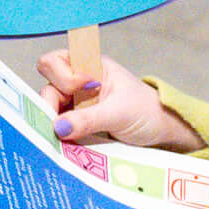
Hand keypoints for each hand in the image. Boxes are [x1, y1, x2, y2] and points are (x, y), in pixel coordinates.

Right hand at [41, 52, 201, 152]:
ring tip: (61, 140)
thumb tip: (58, 127)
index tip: (81, 88)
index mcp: (89, 67)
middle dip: (51, 105)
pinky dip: (59, 138)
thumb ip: (89, 119)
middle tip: (59, 125)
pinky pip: (60, 129)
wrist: (161, 133)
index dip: (61, 75)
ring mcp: (76, 106)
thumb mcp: (119, 113)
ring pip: (50, 112)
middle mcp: (78, 85)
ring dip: (53, 125)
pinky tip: (63, 147)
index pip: (55, 61)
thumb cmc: (147, 112)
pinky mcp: (77, 126)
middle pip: (47, 88)